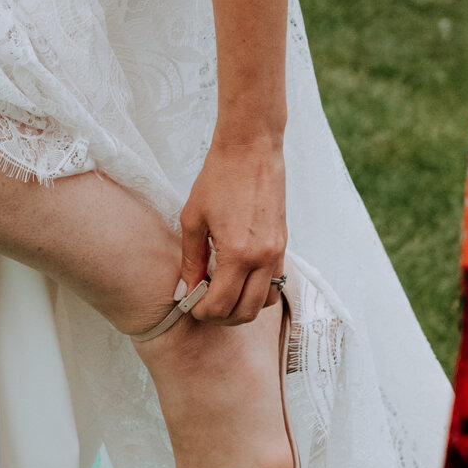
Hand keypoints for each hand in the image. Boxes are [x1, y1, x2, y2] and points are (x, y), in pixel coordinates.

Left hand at [178, 133, 286, 324]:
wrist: (251, 150)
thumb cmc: (218, 179)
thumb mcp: (192, 219)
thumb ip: (190, 261)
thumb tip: (184, 292)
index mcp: (238, 253)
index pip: (222, 304)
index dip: (202, 312)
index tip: (190, 305)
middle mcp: (263, 258)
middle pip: (246, 312)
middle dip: (222, 317)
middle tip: (203, 305)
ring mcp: (278, 252)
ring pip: (265, 302)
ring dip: (242, 307)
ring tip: (221, 292)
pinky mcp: (283, 245)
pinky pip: (275, 282)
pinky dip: (257, 290)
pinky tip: (236, 277)